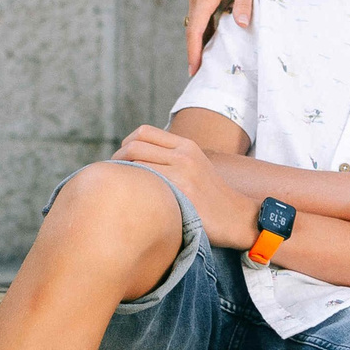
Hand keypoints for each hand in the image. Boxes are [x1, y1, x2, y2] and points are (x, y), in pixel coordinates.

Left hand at [113, 126, 252, 248]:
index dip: (126, 143)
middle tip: (114, 175)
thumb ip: (171, 158)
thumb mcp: (195, 166)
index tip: (122, 159)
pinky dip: (133, 188)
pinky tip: (132, 200)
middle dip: (117, 158)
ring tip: (120, 188)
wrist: (235, 217)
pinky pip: (145, 182)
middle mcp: (184, 154)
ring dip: (122, 174)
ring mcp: (182, 172)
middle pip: (133, 145)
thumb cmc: (210, 197)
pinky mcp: (181, 191)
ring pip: (135, 162)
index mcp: (187, 145)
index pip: (144, 132)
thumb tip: (135, 157)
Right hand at [184, 0, 274, 73]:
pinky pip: (200, 16)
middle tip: (197, 73)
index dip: (194, 50)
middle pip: (192, 29)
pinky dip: (202, 30)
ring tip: (203, 63)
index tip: (194, 67)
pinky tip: (209, 43)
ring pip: (195, 23)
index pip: (196, 28)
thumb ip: (244, 4)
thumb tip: (241, 25)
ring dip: (197, 42)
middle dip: (193, 51)